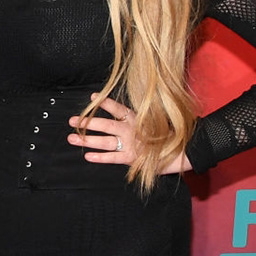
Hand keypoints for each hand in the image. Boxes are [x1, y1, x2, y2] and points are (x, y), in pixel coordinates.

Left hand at [68, 97, 189, 172]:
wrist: (184, 151)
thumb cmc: (168, 136)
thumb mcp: (155, 122)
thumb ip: (140, 120)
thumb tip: (124, 116)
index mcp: (138, 119)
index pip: (118, 109)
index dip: (105, 103)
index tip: (92, 97)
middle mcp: (132, 130)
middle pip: (105, 124)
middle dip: (87, 123)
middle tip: (71, 121)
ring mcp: (131, 144)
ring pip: (104, 141)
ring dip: (87, 139)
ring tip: (71, 138)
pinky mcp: (132, 158)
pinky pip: (112, 157)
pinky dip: (100, 157)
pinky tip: (87, 156)